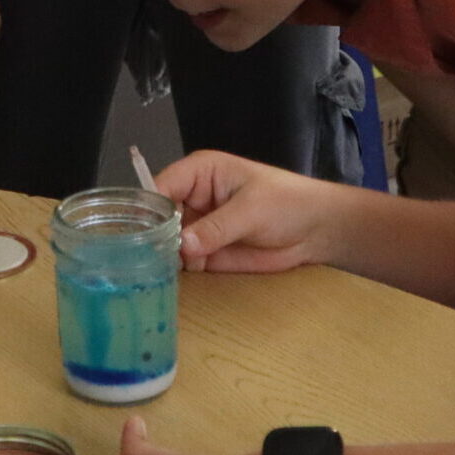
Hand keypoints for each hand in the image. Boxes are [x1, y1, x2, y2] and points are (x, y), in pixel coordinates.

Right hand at [158, 150, 347, 273]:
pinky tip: (174, 282)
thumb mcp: (250, 210)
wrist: (315, 231)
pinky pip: (184, 262)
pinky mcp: (207, 252)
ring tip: (157, 274)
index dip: (149, 208)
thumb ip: (216, 228)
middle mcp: (193, 198)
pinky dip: (179, 272)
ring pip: (167, 242)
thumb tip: (182, 246)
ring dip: (164, 258)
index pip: (162, 186)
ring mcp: (199, 227)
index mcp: (199, 173)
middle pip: (159, 217)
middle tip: (144, 261)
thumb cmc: (286, 203)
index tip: (139, 234)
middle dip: (152, 237)